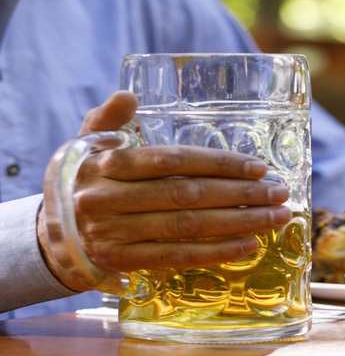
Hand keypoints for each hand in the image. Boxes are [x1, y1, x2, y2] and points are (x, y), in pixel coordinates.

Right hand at [38, 91, 292, 290]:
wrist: (53, 235)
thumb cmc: (85, 182)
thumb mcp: (87, 145)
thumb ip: (107, 119)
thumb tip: (127, 94)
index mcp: (106, 164)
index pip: (172, 161)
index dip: (218, 163)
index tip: (258, 167)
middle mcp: (108, 199)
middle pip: (187, 195)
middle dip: (240, 194)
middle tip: (279, 193)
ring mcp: (115, 233)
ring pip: (188, 227)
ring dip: (239, 222)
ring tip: (276, 217)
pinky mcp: (124, 261)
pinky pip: (178, 256)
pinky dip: (216, 252)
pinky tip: (248, 244)